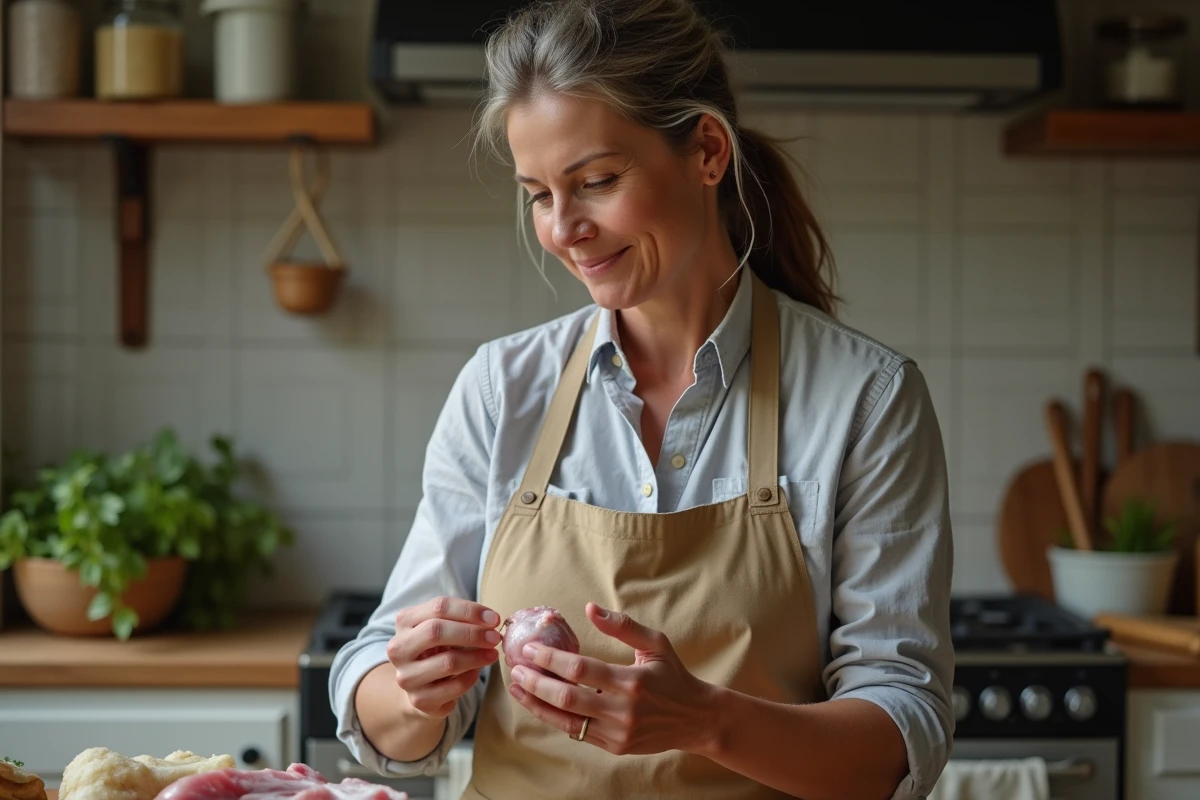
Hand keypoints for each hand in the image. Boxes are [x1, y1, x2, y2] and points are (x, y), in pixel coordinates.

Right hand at [387, 596, 501, 718]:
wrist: (421, 687)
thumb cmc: (437, 649)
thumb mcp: (443, 628)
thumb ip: (461, 619)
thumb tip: (491, 620)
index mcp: (404, 621)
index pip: (439, 607)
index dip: (470, 611)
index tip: (494, 618)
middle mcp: (399, 648)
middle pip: (436, 631)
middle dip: (472, 633)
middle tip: (495, 637)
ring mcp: (406, 676)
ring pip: (447, 662)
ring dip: (477, 657)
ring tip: (492, 654)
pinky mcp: (418, 699)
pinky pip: (454, 686)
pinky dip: (471, 677)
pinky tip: (477, 672)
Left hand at [507, 602, 716, 755]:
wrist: (695, 719)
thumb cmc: (673, 675)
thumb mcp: (656, 643)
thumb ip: (623, 626)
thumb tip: (590, 608)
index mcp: (632, 681)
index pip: (580, 669)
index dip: (550, 659)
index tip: (530, 649)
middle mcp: (623, 710)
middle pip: (566, 697)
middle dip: (536, 682)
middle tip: (516, 668)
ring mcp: (617, 732)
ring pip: (566, 720)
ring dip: (536, 703)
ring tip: (517, 688)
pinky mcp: (614, 746)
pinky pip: (576, 732)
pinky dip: (553, 718)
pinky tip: (538, 703)